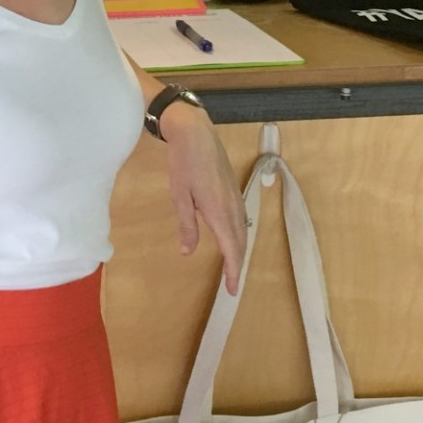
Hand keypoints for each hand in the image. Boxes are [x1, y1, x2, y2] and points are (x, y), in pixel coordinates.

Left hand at [162, 108, 247, 293]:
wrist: (196, 131)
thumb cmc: (183, 162)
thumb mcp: (179, 195)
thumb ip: (187, 225)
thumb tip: (188, 252)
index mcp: (218, 211)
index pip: (231, 249)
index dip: (233, 272)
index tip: (232, 291)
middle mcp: (232, 206)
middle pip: (240, 242)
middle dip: (238, 265)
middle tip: (232, 284)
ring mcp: (235, 196)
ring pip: (243, 230)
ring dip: (240, 250)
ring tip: (233, 266)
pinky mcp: (234, 188)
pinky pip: (241, 218)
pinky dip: (239, 234)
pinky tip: (231, 237)